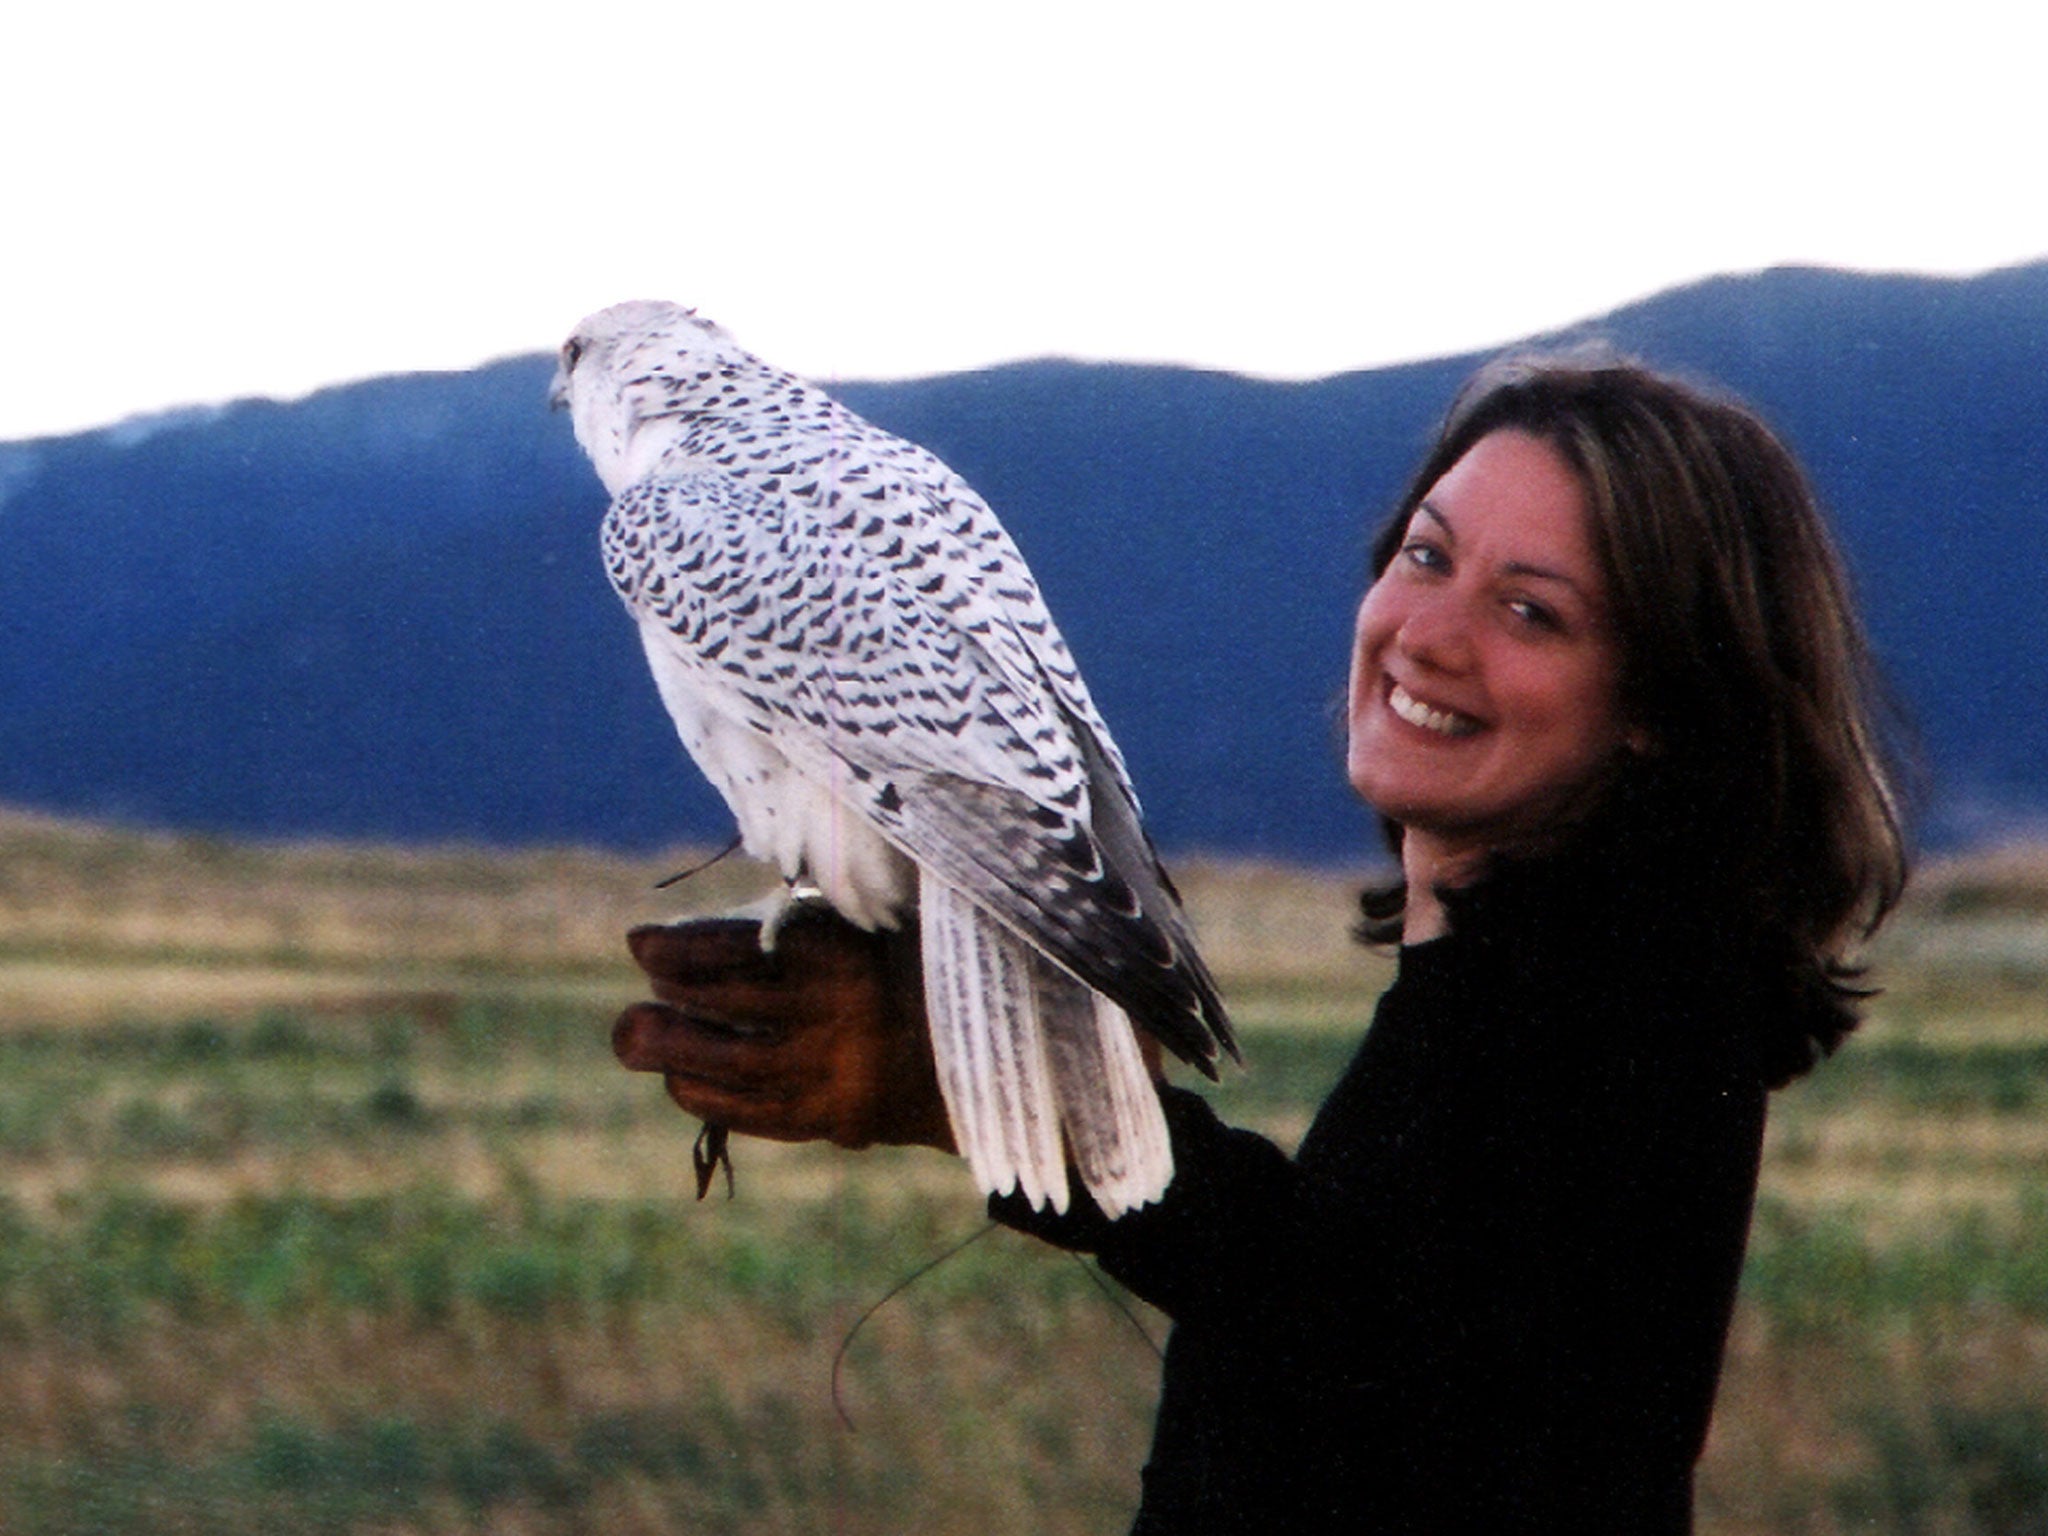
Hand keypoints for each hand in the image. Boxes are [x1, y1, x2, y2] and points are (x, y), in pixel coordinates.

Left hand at [611, 905, 955, 1156]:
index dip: (687, 947)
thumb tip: (684, 942)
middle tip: (638, 996)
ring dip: (675, 1051)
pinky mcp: (835, 1119)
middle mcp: (844, 1012)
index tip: (640, 944)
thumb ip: (791, 929)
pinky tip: (678, 1080)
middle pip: (737, 1004)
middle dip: (674, 998)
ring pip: (738, 1063)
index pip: (750, 948)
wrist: (969, 1057)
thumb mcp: (861, 933)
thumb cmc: (898, 975)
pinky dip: (709, 1096)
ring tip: (633, 1036)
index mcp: (850, 953)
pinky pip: (755, 1112)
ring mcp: (839, 1071)